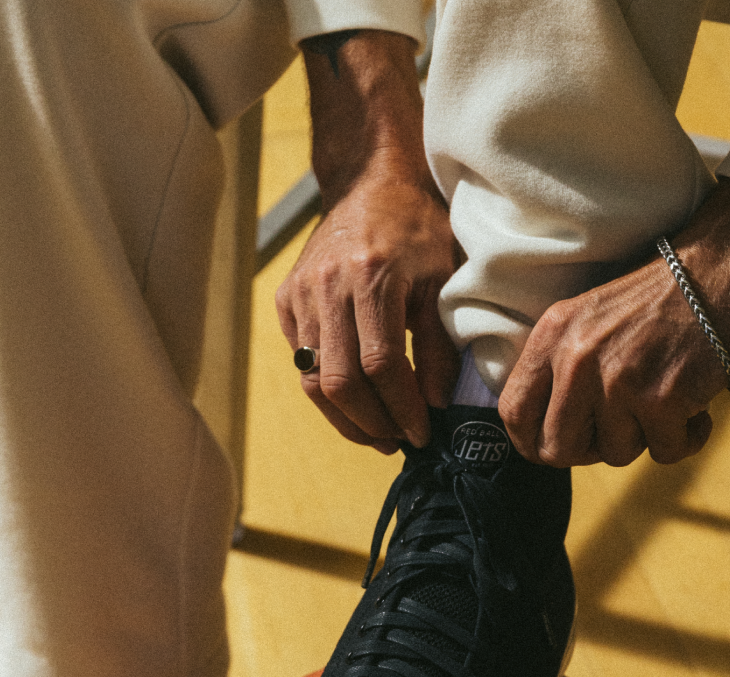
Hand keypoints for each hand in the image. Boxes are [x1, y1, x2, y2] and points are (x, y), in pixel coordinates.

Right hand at [277, 31, 460, 452]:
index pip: (381, 365)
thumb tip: (433, 405)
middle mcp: (329, 286)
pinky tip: (356, 400)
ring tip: (376, 434)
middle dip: (370, 423)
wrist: (368, 181)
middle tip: (397, 443)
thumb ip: (440, 344)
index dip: (400, 409)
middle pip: (339, 381)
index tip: (420, 433)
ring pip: (311, 380)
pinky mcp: (286, 300)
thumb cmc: (417, 229)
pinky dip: (327, 390)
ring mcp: (301, 294)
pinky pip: (301, 360)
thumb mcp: (443, 278)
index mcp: (372, 277)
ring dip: (345, 418)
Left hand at [499, 178, 729, 466]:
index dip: (532, 442)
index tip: (555, 445)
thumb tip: (541, 439)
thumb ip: (557, 369)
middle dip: (590, 451)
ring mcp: (620, 380)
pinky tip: (694, 407)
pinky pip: (665, 452)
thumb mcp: (587, 320)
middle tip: (619, 429)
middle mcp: (578, 359)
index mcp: (552, 336)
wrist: (725, 265)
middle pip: (559, 450)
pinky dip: (685, 437)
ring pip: (615, 454)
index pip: (513, 413)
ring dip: (644, 437)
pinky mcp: (664, 397)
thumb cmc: (658, 301)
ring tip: (663, 397)